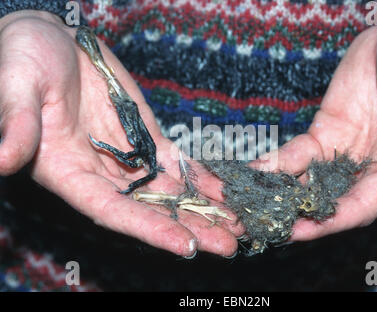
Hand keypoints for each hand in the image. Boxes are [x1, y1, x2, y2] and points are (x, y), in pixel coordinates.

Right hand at [0, 11, 242, 256]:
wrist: (48, 40)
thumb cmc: (21, 59)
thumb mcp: (15, 85)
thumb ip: (16, 123)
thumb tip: (1, 159)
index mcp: (68, 172)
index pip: (112, 211)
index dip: (148, 230)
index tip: (185, 246)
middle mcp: (101, 173)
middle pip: (151, 210)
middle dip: (190, 227)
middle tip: (230, 244)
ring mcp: (127, 156)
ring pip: (169, 191)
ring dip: (205, 208)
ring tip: (239, 223)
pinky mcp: (145, 135)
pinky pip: (176, 162)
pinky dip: (202, 178)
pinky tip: (227, 190)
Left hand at [252, 0, 376, 239]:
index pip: (361, 206)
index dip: (329, 221)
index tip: (295, 232)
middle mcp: (368, 167)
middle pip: (328, 201)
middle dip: (293, 215)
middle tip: (255, 224)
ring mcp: (343, 151)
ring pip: (307, 181)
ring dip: (277, 194)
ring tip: (244, 205)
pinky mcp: (325, 132)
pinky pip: (298, 154)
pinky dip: (276, 164)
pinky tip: (252, 172)